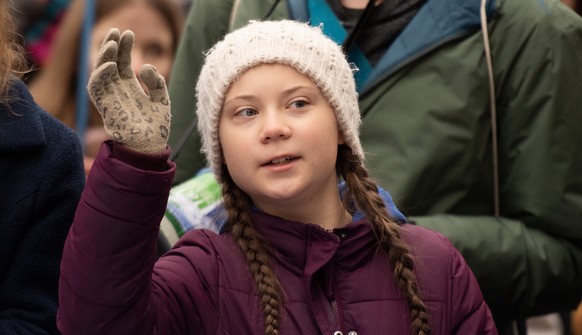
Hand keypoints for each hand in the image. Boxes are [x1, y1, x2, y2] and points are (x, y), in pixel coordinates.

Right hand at [87, 28, 170, 152]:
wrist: (151, 147)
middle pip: (108, 63)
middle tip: (116, 31)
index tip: (129, 33)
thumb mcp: (162, 99)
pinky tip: (111, 65)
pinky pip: (95, 88)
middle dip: (110, 46)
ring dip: (103, 57)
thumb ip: (156, 81)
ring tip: (112, 44)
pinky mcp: (105, 107)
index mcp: (129, 87)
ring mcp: (110, 98)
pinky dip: (100, 75)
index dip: (124, 47)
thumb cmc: (156, 127)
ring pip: (99, 72)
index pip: (122, 62)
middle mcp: (117, 90)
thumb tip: (144, 65)